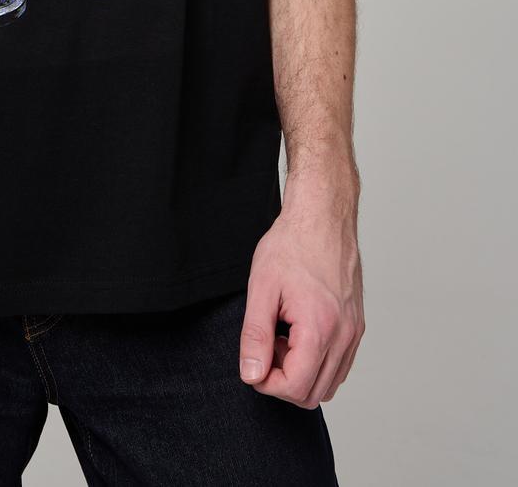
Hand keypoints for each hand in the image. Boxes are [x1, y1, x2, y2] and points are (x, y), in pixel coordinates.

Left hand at [238, 177, 364, 407]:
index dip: (267, 383)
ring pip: (330, 383)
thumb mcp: (261, 287)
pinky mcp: (357, 325)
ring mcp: (354, 331)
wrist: (322, 216)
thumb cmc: (292, 244)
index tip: (253, 361)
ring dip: (302, 373)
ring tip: (282, 336)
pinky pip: (340, 364)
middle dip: (283, 380)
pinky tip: (298, 333)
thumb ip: (255, 336)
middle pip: (314, 393)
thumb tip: (252, 374)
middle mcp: (344, 335)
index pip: (296, 387)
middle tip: (266, 345)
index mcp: (319, 327)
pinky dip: (318, 362)